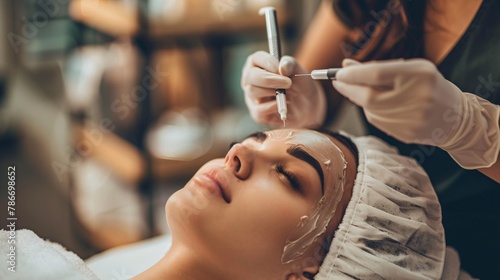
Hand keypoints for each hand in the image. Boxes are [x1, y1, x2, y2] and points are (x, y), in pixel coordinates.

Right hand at [241, 51, 325, 127]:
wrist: (307, 104)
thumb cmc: (298, 83)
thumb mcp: (298, 69)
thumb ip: (290, 64)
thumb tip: (282, 68)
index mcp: (258, 64)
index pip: (256, 58)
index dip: (269, 63)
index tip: (283, 70)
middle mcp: (250, 79)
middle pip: (250, 76)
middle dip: (270, 79)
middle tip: (288, 83)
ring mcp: (251, 97)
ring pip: (253, 92)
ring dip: (275, 92)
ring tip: (292, 93)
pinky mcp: (256, 112)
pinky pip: (259, 110)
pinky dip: (273, 107)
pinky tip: (284, 104)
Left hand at [333, 58, 499, 168]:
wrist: (455, 118)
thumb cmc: (428, 86)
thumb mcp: (409, 69)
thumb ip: (377, 67)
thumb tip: (345, 66)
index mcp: (420, 74)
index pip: (377, 73)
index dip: (353, 74)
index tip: (338, 73)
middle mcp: (418, 96)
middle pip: (369, 96)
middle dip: (348, 89)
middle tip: (337, 82)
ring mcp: (412, 118)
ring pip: (370, 110)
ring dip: (360, 100)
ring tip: (365, 91)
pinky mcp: (406, 134)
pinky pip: (377, 121)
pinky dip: (372, 112)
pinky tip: (380, 106)